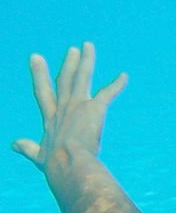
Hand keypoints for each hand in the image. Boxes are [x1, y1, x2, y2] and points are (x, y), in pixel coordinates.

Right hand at [12, 42, 126, 174]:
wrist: (69, 164)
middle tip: (73, 49)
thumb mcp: (38, 156)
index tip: (36, 57)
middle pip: (65, 80)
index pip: (43, 92)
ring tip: (89, 47)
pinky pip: (107, 93)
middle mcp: (63, 108)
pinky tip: (124, 76)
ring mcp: (78, 106)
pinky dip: (117, 85)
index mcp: (51, 118)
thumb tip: (14, 144)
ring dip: (87, 61)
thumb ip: (28, 148)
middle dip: (68, 63)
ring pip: (82, 77)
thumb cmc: (55, 165)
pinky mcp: (94, 109)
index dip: (40, 74)